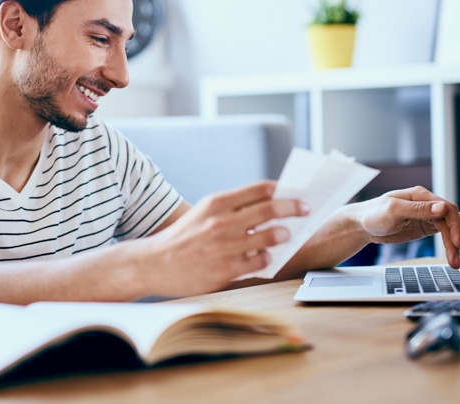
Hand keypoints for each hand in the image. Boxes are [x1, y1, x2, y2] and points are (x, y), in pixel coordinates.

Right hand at [143, 181, 308, 296]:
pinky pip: (260, 261)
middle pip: (270, 209)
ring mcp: (225, 246)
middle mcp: (222, 221)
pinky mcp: (226, 270)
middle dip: (293, 208)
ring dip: (282, 234)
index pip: (259, 189)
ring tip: (286, 234)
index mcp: (216, 203)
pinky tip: (265, 256)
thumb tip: (268, 204)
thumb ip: (232, 208)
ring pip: (269, 236)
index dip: (281, 190)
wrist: (154, 263)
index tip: (294, 192)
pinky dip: (267, 257)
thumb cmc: (183, 237)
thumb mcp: (203, 212)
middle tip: (305, 209)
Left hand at [349, 186, 459, 268]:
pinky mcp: (425, 227)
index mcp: (421, 196)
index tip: (457, 243)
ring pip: (452, 226)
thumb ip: (418, 209)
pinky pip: (445, 233)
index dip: (455, 226)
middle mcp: (427, 204)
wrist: (361, 224)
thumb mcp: (393, 211)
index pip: (447, 208)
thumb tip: (442, 207)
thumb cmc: (372, 214)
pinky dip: (455, 241)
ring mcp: (427, 216)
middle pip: (454, 217)